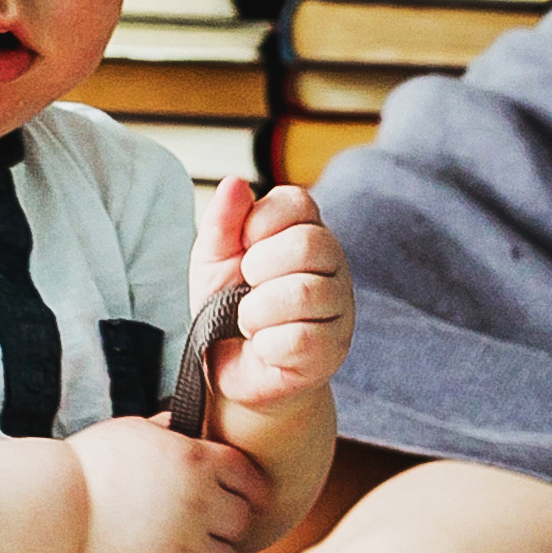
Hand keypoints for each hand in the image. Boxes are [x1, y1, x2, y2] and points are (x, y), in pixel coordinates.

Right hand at [66, 417, 269, 552]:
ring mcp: (179, 552)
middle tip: (215, 530)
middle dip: (232, 529)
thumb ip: (170, 431)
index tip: (252, 499)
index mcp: (197, 462)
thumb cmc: (88, 464)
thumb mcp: (136, 430)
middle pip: (242, 525)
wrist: (51, 506)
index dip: (253, 491)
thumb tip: (182, 427)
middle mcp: (198, 507)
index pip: (249, 477)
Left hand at [194, 176, 354, 418]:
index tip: (243, 248)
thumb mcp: (212, 259)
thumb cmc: (226, 309)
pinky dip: (266, 345)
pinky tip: (263, 347)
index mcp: (305, 232)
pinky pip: (300, 339)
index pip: (298, 203)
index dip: (260, 222)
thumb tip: (235, 183)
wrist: (230, 370)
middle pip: (309, 244)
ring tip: (249, 322)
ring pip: (305, 293)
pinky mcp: (333, 349)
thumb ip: (222, 221)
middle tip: (245, 288)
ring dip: (256, 312)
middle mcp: (332, 265)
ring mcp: (339, 308)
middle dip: (260, 267)